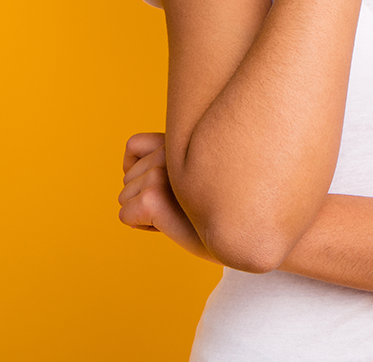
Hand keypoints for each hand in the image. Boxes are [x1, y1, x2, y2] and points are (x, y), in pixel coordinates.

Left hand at [118, 132, 217, 262]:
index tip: (168, 186)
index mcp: (181, 138)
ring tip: (178, 214)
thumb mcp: (203, 170)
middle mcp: (170, 149)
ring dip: (144, 211)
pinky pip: (126, 215)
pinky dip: (140, 225)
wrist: (246, 234)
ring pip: (125, 196)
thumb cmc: (227, 205)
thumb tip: (133, 167)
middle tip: (180, 205)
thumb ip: (177, 157)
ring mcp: (161, 171)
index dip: (143, 170)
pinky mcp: (153, 196)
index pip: (134, 145)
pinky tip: (167, 225)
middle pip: (128, 176)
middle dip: (147, 194)